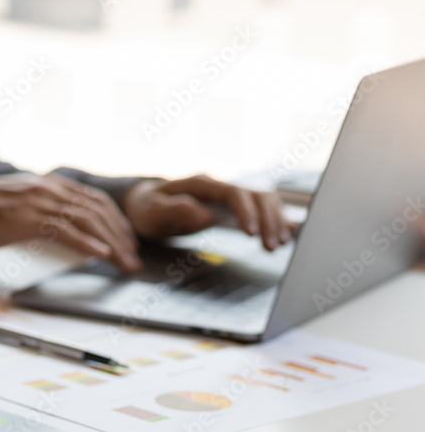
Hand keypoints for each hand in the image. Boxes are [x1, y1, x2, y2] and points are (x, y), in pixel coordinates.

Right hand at [0, 173, 142, 271]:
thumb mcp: (16, 204)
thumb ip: (39, 209)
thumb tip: (57, 226)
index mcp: (46, 184)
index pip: (92, 199)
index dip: (115, 220)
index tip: (127, 240)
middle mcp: (46, 189)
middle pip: (96, 209)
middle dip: (120, 235)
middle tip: (134, 257)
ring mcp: (37, 202)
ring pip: (87, 220)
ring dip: (112, 243)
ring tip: (125, 262)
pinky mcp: (26, 219)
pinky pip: (64, 230)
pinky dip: (87, 243)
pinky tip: (102, 254)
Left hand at [122, 174, 297, 250]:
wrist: (145, 205)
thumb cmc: (146, 209)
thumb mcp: (151, 211)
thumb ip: (175, 210)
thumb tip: (205, 215)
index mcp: (201, 184)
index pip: (234, 193)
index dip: (247, 212)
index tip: (252, 234)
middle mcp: (220, 186)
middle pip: (257, 195)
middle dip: (268, 220)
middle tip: (271, 247)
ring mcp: (228, 195)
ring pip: (264, 200)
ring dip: (275, 220)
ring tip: (278, 245)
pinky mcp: (233, 207)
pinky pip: (262, 208)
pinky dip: (276, 219)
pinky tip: (286, 235)